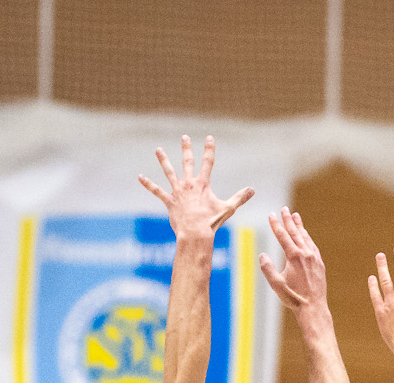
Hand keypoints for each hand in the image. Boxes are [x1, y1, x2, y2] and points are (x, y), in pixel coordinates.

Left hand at [137, 135, 254, 241]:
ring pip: (169, 172)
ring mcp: (178, 192)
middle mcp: (189, 184)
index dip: (209, 149)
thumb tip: (253, 190)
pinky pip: (156, 191)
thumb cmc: (212, 222)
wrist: (195, 233)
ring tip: (158, 150)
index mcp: (203, 184)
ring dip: (163, 160)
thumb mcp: (228, 208)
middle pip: (187, 162)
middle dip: (186, 149)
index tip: (209, 137)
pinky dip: (148, 184)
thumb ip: (240, 197)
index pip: (208, 162)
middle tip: (184, 137)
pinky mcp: (169, 201)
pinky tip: (140, 177)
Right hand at [260, 209, 328, 315]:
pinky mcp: (320, 264)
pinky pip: (313, 246)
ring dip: (300, 226)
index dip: (276, 225)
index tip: (271, 215)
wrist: (313, 307)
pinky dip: (308, 238)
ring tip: (296, 216)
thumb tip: (262, 255)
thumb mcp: (276, 284)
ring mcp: (314, 258)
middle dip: (288, 220)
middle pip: (295, 232)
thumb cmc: (293, 298)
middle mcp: (305, 254)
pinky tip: (306, 236)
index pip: (283, 236)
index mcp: (294, 257)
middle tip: (284, 209)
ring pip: (306, 238)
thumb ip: (267, 268)